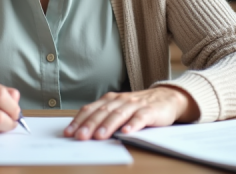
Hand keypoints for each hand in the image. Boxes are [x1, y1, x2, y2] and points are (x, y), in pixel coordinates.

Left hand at [64, 86, 199, 139]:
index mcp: (110, 100)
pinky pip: (140, 118)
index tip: (69, 132)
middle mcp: (120, 100)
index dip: (79, 120)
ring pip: (119, 114)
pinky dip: (133, 125)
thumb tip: (83, 131)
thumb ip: (103, 116)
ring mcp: (135, 105)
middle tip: (80, 137)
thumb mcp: (118, 109)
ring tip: (100, 136)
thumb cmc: (138, 107)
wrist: (166, 98)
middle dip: (90, 125)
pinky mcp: (150, 111)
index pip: (91, 109)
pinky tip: (127, 132)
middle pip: (102, 112)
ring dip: (108, 125)